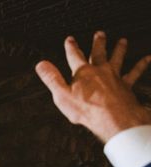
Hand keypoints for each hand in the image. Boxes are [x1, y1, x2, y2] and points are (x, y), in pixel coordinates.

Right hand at [36, 31, 150, 142]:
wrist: (112, 117)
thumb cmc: (86, 109)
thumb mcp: (61, 95)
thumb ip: (52, 78)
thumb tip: (41, 65)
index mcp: (83, 73)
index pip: (74, 56)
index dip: (71, 47)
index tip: (70, 40)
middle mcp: (100, 70)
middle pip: (98, 53)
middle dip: (98, 43)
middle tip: (99, 34)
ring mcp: (115, 76)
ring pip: (118, 58)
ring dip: (119, 49)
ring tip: (122, 42)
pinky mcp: (126, 85)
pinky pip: (135, 72)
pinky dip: (141, 65)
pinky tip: (147, 59)